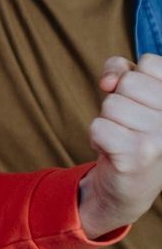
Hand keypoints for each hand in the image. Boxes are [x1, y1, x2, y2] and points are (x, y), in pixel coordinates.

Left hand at [78, 54, 161, 236]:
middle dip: (118, 99)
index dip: (131, 76)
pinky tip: (113, 150)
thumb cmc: (131, 131)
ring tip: (123, 137)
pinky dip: (97, 137)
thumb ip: (123, 72)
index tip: (137, 98)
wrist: (129, 186)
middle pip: (128, 82)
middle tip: (128, 123)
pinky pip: (98, 126)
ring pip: (111, 104)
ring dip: (107, 120)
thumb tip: (109, 82)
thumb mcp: (133, 94)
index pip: (150, 63)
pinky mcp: (138, 155)